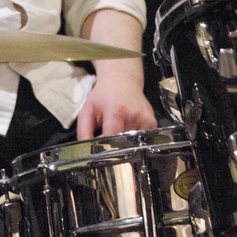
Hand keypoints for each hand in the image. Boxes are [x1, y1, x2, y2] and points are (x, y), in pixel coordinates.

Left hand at [76, 8, 155, 139]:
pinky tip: (129, 127)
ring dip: (125, 142)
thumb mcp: (87, 110)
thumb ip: (84, 131)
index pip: (113, 139)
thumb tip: (85, 151)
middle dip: (116, 148)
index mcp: (116, 111)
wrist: (122, 80)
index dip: (107, 150)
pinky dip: (135, 138)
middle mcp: (133, 115)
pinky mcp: (152, 122)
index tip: (102, 155)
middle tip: (109, 144)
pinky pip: (143, 139)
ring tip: (120, 130)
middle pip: (124, 144)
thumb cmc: (104, 95)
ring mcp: (145, 119)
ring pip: (134, 144)